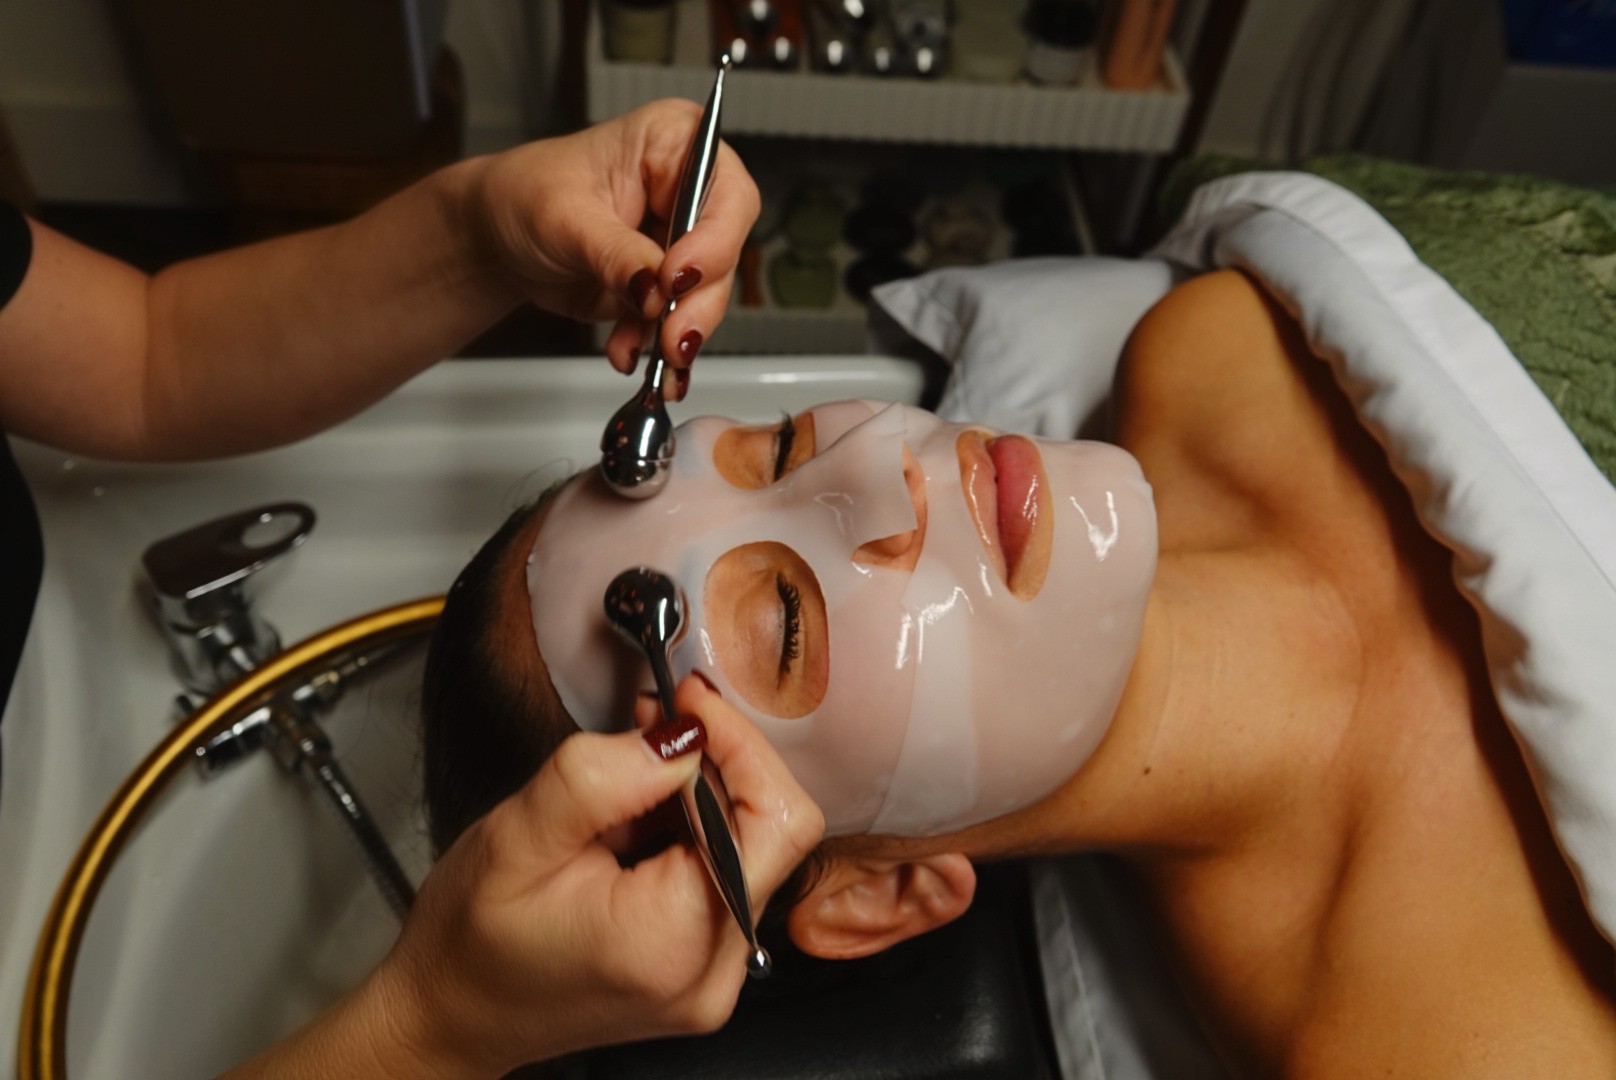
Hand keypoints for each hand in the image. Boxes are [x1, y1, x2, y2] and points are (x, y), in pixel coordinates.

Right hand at [376, 674, 823, 1076]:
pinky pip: (729, 874)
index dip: (743, 747)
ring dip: (703, 793)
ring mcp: (715, 973)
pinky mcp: (705, 964)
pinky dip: (694, 828)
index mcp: (674, 939)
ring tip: (629, 778)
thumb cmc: (469, 942)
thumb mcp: (518, 837)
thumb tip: (682, 735)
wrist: (448, 1017)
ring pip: (754, 846)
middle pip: (771, 831)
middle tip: (655, 721)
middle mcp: (714, 969)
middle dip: (719, 762)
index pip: (776, 823)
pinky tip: (636, 820)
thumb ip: (602, 778)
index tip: (692, 703)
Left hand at [469, 99, 761, 382]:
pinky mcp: (665, 283)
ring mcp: (679, 240)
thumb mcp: (565, 219)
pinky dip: (652, 344)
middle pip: (723, 250)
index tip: (676, 277)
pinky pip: (675, 320)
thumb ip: (615, 253)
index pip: (724, 192)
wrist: (497, 238)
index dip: (712, 239)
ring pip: (706, 294)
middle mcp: (686, 189)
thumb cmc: (524, 195)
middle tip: (673, 337)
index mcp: (673, 143)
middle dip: (698, 301)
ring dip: (675, 331)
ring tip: (645, 355)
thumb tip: (655, 288)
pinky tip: (626, 352)